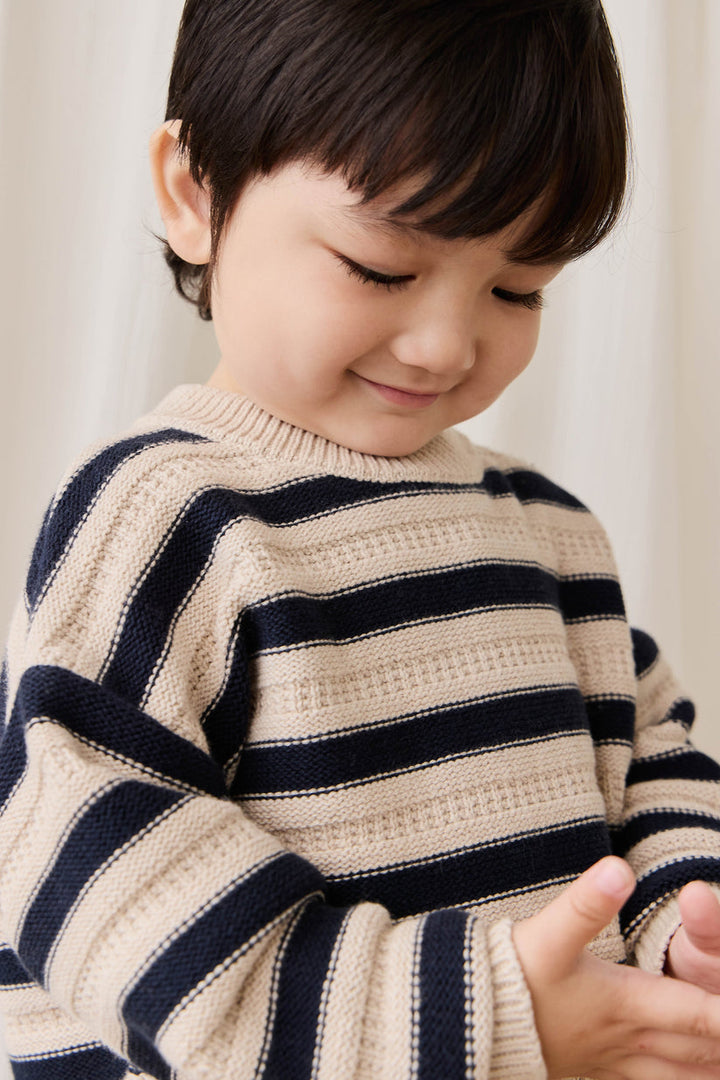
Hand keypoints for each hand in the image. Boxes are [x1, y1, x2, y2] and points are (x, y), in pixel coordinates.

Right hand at [513, 857, 719, 1078]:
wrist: (467, 1022)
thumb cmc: (511, 978)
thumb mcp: (549, 934)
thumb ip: (587, 902)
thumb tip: (620, 868)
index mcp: (627, 1005)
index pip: (700, 1014)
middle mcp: (626, 1039)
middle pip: (699, 1052)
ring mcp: (608, 1062)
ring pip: (678, 1078)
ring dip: (707, 1072)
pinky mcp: (589, 1072)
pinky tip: (676, 1079)